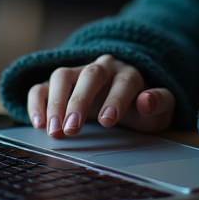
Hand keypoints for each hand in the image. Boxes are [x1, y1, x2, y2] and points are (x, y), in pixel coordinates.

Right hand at [26, 54, 174, 137]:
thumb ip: (160, 103)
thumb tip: (148, 100)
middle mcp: (102, 69)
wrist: (125, 98)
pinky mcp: (60, 85)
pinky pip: (43, 86)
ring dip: (56, 103)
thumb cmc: (141, 108)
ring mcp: (78, 74)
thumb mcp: (159, 111)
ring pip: (63, 75)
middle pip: (90, 75)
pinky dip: (38, 102)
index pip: (123, 82)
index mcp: (128, 74)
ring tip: (54, 130)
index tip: (107, 122)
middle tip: (72, 129)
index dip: (116, 100)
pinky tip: (38, 123)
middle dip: (79, 101)